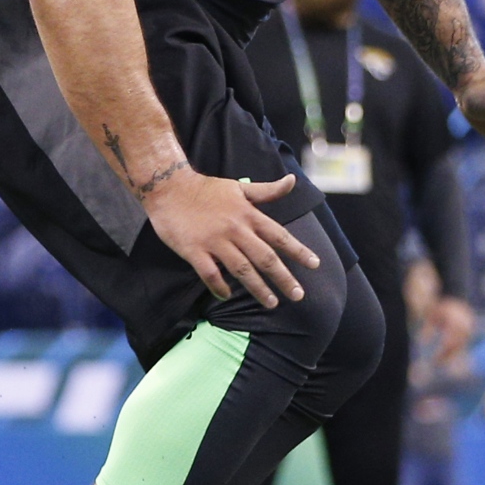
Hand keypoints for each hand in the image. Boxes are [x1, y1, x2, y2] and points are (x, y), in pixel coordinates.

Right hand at [143, 169, 318, 304]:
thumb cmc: (206, 189)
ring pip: (242, 270)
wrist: (169, 188)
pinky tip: (226, 296)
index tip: (315, 264)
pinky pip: (210, 274)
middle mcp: (235, 229)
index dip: (298, 251)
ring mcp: (215, 241)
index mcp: (248, 215)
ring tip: (272, 303)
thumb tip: (292, 181)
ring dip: (258, 288)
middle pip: (265, 258)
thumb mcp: (239, 188)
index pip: (279, 235)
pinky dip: (219, 287)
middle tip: (298, 295)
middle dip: (284, 278)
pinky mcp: (194, 251)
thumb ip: (267, 190)